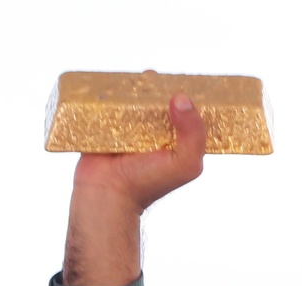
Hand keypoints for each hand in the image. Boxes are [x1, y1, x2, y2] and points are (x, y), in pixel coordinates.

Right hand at [63, 94, 205, 285]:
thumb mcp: (186, 163)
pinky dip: (112, 90)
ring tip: (138, 77)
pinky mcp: (107, 121)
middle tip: (158, 76)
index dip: (191, 94)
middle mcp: (155, 129)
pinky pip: (110, 100)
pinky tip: (116, 82)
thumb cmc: (149, 184)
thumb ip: (195, 133)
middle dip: (161, 85)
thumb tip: (181, 98)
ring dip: (136, 84)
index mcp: (177, 138)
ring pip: (135, 95)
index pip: (188, 110)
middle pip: (161, 97)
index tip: (191, 79)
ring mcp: (130, 124)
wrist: (108, 194)